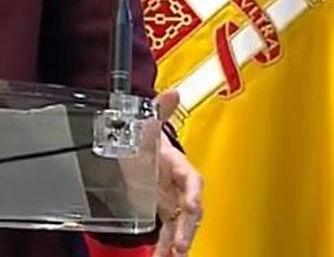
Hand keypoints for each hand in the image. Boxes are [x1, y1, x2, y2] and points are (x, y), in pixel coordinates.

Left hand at [154, 89, 203, 256]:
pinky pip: (169, 234)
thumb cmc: (147, 139)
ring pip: (182, 227)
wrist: (139, 152)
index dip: (194, 193)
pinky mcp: (167, 214)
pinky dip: (165, 248)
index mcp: (180, 166)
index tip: (192, 205)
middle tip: (180, 247)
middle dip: (187, 230)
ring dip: (178, 244)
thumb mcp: (147, 124)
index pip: (193, 180)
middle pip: (190, 212)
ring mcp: (175, 202)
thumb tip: (172, 92)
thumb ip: (159, 110)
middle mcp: (181, 187)